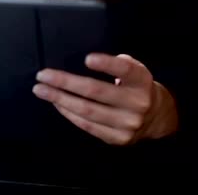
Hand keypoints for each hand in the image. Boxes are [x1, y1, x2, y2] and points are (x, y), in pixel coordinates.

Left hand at [33, 53, 178, 144]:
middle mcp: (136, 103)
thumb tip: (90, 62)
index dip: (107, 64)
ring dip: (60, 99)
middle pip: (96, 92)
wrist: (156, 117)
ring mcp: (127, 124)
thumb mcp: (135, 69)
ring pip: (87, 111)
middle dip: (65, 82)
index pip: (124, 69)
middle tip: (43, 75)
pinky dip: (69, 113)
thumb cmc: (136, 85)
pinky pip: (88, 126)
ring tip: (41, 90)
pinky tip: (56, 103)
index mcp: (141, 80)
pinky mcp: (117, 139)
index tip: (87, 58)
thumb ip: (118, 63)